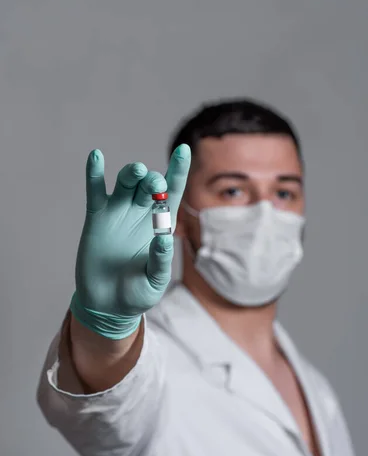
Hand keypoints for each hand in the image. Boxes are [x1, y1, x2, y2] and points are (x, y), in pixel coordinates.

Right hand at [70, 144, 190, 338]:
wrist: (108, 305)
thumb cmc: (137, 294)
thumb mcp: (155, 282)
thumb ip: (160, 262)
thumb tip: (164, 239)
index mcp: (161, 226)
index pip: (173, 193)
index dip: (178, 171)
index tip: (184, 150)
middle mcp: (141, 215)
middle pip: (150, 186)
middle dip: (154, 180)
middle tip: (155, 185)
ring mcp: (118, 214)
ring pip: (126, 184)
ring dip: (132, 173)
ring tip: (137, 172)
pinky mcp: (97, 219)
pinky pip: (95, 192)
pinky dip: (94, 174)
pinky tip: (96, 157)